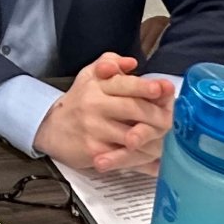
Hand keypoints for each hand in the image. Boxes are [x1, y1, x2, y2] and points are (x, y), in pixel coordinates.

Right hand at [32, 52, 175, 173]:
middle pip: (132, 108)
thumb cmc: (79, 101)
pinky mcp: (95, 151)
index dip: (145, 86)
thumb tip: (130, 63)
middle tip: (172, 120)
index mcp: (96, 84)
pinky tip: (157, 161)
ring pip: (132, 136)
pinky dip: (144, 161)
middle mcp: (94, 105)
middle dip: (156, 115)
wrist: (51, 128)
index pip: (123, 83)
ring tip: (167, 140)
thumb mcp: (89, 75)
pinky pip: (125, 157)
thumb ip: (110, 62)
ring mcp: (94, 129)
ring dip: (154, 140)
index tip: (162, 89)